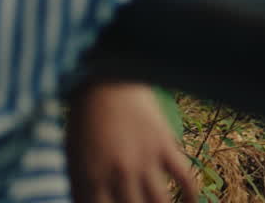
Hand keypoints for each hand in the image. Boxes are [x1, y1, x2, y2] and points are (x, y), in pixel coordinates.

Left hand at [65, 80, 197, 202]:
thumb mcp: (73, 154)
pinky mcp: (164, 144)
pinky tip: (191, 202)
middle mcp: (119, 173)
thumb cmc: (85, 115)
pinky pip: (184, 178)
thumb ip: (81, 186)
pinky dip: (190, 195)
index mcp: (90, 176)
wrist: (106, 75)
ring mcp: (144, 160)